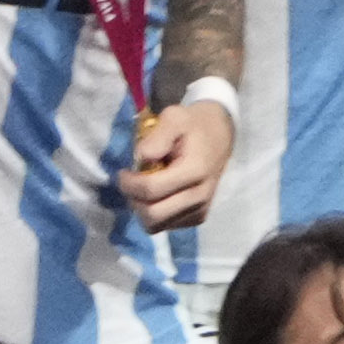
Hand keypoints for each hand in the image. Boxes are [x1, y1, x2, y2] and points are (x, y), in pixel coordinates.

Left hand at [118, 99, 232, 228]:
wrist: (219, 136)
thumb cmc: (193, 125)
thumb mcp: (174, 117)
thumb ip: (157, 136)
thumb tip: (142, 157)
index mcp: (194, 171)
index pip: (151, 190)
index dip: (129, 184)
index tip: (124, 172)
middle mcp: (199, 196)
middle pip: (152, 216)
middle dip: (133, 199)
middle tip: (131, 182)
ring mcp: (199, 210)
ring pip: (156, 225)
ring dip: (141, 208)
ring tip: (144, 187)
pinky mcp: (197, 218)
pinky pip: (165, 226)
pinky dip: (154, 213)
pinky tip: (158, 194)